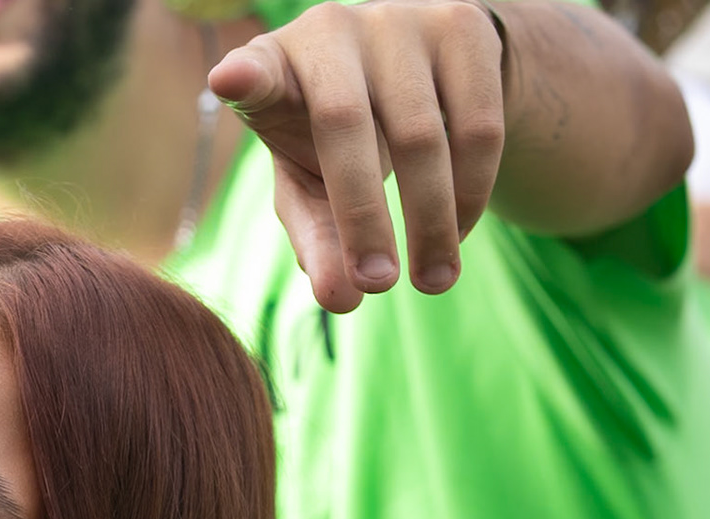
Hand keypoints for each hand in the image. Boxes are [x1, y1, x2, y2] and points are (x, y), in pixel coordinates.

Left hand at [210, 0, 505, 312]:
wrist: (419, 70)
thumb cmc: (335, 139)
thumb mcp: (310, 185)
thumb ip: (314, 238)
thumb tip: (341, 299)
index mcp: (274, 65)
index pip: (255, 72)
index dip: (245, 79)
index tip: (231, 81)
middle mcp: (331, 29)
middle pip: (345, 125)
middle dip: (362, 216)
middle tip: (376, 285)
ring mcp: (399, 20)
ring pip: (423, 133)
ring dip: (431, 221)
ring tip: (434, 281)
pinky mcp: (463, 26)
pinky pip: (478, 126)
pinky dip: (472, 191)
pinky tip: (457, 232)